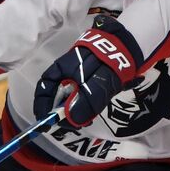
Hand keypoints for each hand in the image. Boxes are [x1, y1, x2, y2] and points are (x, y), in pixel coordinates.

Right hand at [32, 15, 142, 129]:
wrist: (127, 45)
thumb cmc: (107, 62)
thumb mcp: (96, 84)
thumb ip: (84, 102)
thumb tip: (72, 120)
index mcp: (60, 70)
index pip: (43, 90)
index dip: (42, 108)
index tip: (47, 124)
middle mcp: (65, 73)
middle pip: (56, 97)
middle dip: (63, 114)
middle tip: (75, 125)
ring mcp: (77, 76)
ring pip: (69, 97)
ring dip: (75, 111)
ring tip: (87, 119)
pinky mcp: (89, 79)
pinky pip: (81, 95)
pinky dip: (84, 105)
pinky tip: (93, 110)